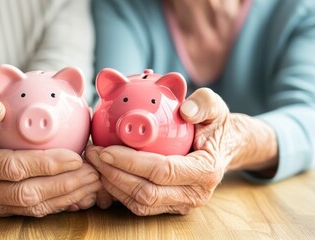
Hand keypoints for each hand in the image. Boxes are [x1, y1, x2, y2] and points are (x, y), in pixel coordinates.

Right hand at [0, 86, 100, 216]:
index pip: (13, 167)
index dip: (46, 164)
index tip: (75, 155)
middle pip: (28, 194)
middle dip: (64, 184)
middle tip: (92, 171)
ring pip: (35, 207)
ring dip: (68, 196)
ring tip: (93, 181)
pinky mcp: (5, 212)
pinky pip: (37, 212)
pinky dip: (62, 203)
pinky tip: (83, 191)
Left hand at [86, 88, 276, 215]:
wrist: (222, 147)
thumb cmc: (213, 125)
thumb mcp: (214, 107)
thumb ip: (204, 103)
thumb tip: (186, 110)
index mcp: (205, 171)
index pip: (162, 171)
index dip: (131, 162)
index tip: (106, 148)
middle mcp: (194, 194)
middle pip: (146, 192)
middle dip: (114, 175)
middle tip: (93, 154)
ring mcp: (182, 205)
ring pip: (140, 203)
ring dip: (112, 185)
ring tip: (94, 163)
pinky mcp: (170, 207)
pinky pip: (140, 205)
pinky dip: (118, 191)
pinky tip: (105, 172)